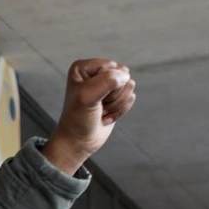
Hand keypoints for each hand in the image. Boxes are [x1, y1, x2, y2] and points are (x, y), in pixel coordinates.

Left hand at [41, 59, 135, 174]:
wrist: (79, 141)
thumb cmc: (78, 119)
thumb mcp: (87, 97)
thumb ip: (107, 81)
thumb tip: (126, 76)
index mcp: (83, 68)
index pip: (110, 66)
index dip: (106, 84)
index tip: (91, 98)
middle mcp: (95, 73)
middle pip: (122, 75)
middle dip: (113, 95)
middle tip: (98, 105)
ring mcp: (106, 84)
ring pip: (128, 85)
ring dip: (116, 103)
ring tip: (101, 110)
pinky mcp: (115, 96)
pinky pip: (130, 96)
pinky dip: (120, 109)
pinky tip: (107, 114)